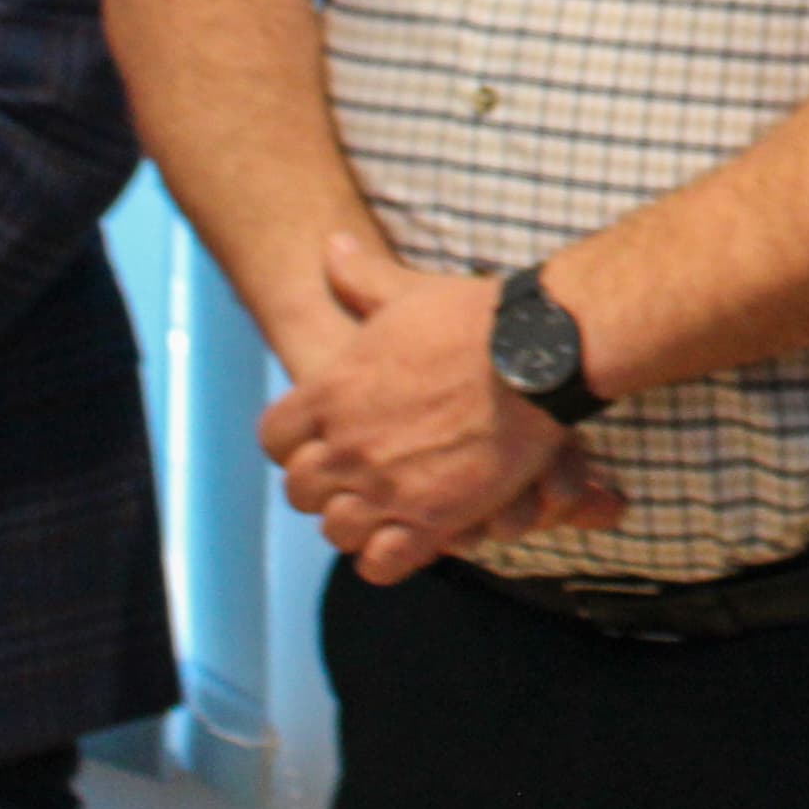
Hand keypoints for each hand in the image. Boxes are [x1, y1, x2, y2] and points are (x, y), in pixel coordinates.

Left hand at [262, 233, 616, 580]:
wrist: (534, 355)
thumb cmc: (473, 318)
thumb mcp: (406, 291)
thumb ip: (361, 277)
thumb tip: (330, 246)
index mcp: (331, 393)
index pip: (274, 438)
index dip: (293, 442)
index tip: (318, 438)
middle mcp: (347, 446)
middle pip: (300, 490)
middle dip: (323, 485)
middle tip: (356, 474)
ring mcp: (386, 487)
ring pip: (336, 530)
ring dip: (354, 522)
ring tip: (384, 509)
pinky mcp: (431, 518)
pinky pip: (382, 562)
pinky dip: (388, 557)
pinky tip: (409, 537)